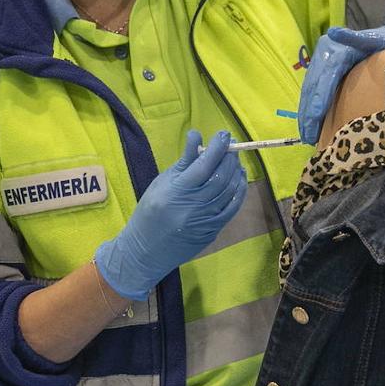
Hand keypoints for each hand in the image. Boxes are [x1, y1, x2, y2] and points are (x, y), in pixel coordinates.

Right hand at [94, 130, 247, 299]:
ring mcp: (206, 220)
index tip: (223, 134)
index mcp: (177, 191)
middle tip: (229, 146)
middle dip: (229, 158)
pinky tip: (238, 179)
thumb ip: (183, 162)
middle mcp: (194, 206)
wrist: (146, 251)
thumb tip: (197, 136)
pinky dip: (238, 191)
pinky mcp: (214, 230)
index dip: (217, 147)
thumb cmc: (150, 212)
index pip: (204, 165)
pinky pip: (232, 207)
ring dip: (236, 172)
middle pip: (221, 176)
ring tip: (234, 160)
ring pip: (230, 191)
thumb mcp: (162, 183)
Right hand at [297, 11, 384, 143]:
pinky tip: (311, 122)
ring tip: (307, 135)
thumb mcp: (379, 41)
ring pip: (311, 88)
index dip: (319, 97)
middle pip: (314, 84)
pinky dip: (311, 106)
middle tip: (307, 135)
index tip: (316, 116)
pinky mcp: (328, 68)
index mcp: (338, 47)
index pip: (325, 75)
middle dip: (309, 111)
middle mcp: (327, 51)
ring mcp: (326, 59)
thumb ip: (358, 39)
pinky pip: (315, 88)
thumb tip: (334, 32)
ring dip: (307, 112)